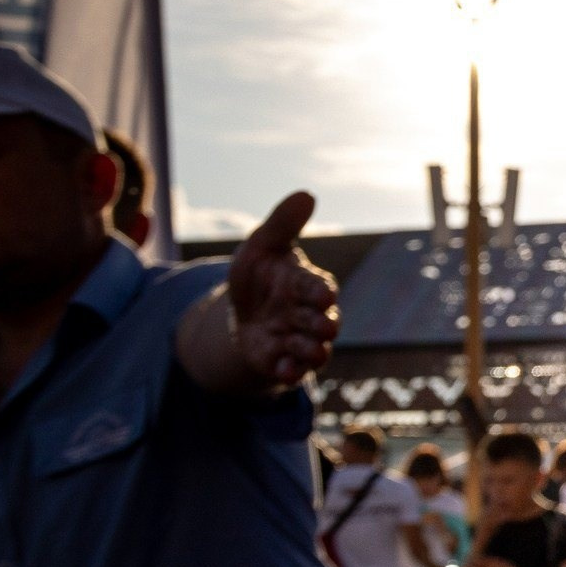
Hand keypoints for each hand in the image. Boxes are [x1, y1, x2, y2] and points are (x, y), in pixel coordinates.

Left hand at [227, 193, 337, 386]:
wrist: (240, 315)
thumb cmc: (259, 276)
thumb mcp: (261, 246)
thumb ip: (283, 223)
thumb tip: (306, 194)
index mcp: (306, 285)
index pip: (318, 288)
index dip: (320, 292)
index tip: (325, 294)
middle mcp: (309, 316)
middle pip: (323, 323)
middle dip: (321, 325)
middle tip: (322, 326)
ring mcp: (298, 342)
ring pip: (314, 351)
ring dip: (309, 351)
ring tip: (298, 349)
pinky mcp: (283, 363)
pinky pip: (292, 372)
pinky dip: (290, 372)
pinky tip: (282, 371)